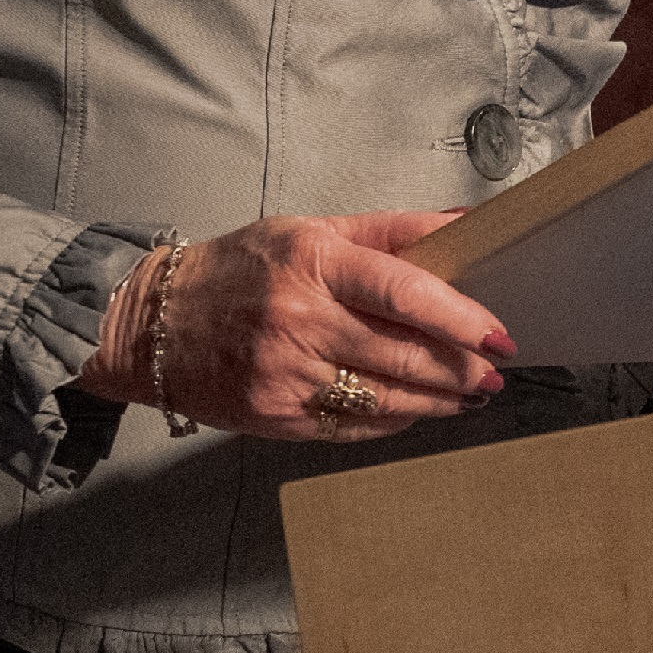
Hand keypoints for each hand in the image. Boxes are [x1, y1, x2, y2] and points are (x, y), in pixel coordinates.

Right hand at [118, 211, 516, 444]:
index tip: (499, 334)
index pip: (405, 290)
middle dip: (460, 369)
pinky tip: (416, 413)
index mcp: (313, 262)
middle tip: (494, 371)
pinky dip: (393, 423)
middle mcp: (300, 321)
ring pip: (383, 399)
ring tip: (469, 396)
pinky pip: (350, 428)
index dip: (460, 317)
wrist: (153, 322)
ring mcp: (285, 375)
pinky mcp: (273, 418)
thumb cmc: (240, 268)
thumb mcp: (311, 230)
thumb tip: (466, 224)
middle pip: (402, 354)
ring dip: (437, 402)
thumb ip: (392, 230)